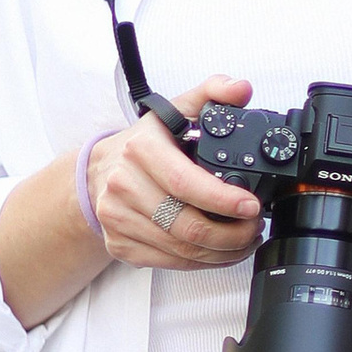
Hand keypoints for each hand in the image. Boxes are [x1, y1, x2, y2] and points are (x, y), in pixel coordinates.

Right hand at [88, 77, 265, 271]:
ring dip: (222, 252)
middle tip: (254, 227)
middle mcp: (124, 185)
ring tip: (245, 239)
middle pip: (186, 226)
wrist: (96, 172)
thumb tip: (241, 89)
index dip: (223, 200)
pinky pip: (169, 263)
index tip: (251, 206)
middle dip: (232, 234)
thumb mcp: (175, 110)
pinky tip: (220, 251)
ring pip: (181, 250)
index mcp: (140, 150)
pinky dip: (201, 262)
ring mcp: (119, 218)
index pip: (185, 183)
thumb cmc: (144, 144)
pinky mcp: (120, 245)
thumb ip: (211, 94)